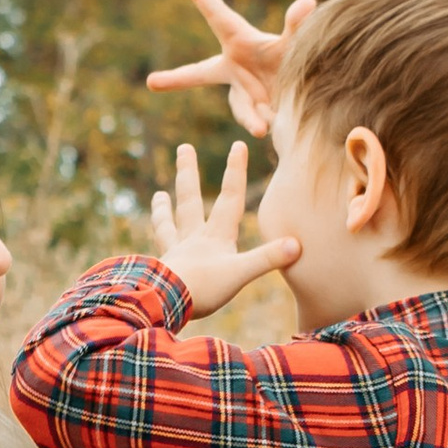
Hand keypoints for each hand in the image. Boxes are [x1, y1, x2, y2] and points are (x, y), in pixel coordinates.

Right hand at [144, 0, 318, 139]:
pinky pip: (259, 120)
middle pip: (202, 72)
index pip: (220, 17)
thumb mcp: (295, 43)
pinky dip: (270, 122)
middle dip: (178, 78)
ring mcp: (244, 92)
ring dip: (250, 117)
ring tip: (262, 128)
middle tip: (152, 82)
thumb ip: (297, 25)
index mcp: (240, 41)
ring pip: (241, 107)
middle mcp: (235, 67)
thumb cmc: (296, 57)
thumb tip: (307, 3)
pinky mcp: (255, 113)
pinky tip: (277, 127)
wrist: (310, 90)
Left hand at [148, 138, 299, 316]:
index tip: (238, 144)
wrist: (163, 303)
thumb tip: (296, 244)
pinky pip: (157, 250)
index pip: (230, 198)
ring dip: (163, 209)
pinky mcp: (161, 270)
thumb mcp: (240, 273)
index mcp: (216, 236)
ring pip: (168, 223)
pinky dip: (154, 242)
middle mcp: (193, 239)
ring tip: (159, 194)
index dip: (235, 171)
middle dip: (189, 173)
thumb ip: (267, 258)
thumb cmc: (203, 288)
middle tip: (183, 147)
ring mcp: (175, 253)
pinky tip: (151, 242)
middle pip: (190, 200)